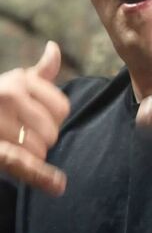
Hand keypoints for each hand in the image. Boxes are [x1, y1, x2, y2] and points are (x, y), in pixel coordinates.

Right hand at [0, 42, 69, 195]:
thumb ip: (40, 72)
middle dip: (43, 139)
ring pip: (38, 149)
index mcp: (20, 80)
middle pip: (52, 131)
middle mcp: (8, 96)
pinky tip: (57, 185)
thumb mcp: (15, 82)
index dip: (55, 119)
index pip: (62, 109)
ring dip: (32, 155)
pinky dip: (41, 176)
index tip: (40, 119)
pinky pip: (21, 163)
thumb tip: (54, 48)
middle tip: (24, 135)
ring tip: (14, 144)